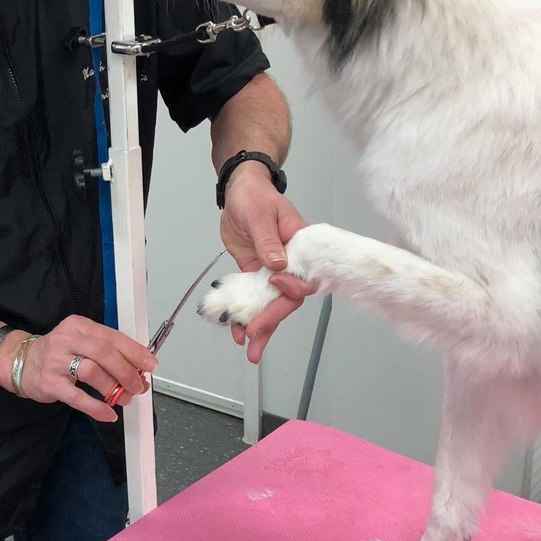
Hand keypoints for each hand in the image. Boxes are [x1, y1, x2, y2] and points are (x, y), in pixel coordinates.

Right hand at [0, 317, 155, 422]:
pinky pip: (77, 397)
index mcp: (79, 326)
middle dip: (127, 371)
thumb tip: (137, 369)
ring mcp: (56, 361)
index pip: (112, 337)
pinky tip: (108, 414)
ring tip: (124, 398)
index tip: (150, 364)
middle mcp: (67, 339)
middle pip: (104, 352)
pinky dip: (96, 407)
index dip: (134, 352)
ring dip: (113, 387)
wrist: (20, 361)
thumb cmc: (57, 353)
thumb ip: (106, 351)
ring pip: (92, 371)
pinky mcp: (49, 383)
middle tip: (138, 385)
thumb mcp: (80, 342)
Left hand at [220, 165, 315, 363]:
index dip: (290, 289)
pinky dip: (244, 315)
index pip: (303, 278)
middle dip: (271, 321)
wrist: (238, 191)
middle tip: (255, 338)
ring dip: (260, 328)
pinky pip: (252, 299)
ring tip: (250, 349)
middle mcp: (289, 264)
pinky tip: (237, 330)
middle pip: (285, 300)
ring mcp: (271, 271)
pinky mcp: (254, 274)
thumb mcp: (261, 213)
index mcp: (300, 248)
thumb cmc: (255, 195)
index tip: (273, 285)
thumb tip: (277, 265)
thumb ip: (268, 240)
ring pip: (269, 305)